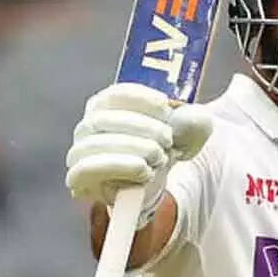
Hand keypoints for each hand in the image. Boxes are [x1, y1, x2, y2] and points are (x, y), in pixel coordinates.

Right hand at [64, 84, 212, 216]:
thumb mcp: (185, 131)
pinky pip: (86, 169)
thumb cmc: (162, 146)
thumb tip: (199, 117)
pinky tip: (143, 171)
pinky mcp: (79, 178)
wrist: (151, 183)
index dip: (140, 97)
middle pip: (104, 118)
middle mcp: (87, 125)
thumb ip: (196, 120)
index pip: (116, 93)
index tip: (165, 105)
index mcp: (107, 104)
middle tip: (167, 138)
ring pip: (94, 144)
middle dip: (141, 127)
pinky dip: (117, 167)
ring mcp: (79, 151)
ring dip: (132, 148)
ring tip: (158, 157)